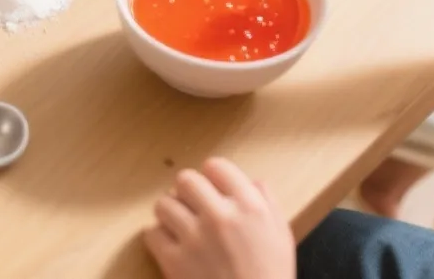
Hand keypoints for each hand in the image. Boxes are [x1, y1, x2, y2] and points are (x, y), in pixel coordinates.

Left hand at [143, 159, 294, 278]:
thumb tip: (251, 181)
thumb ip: (267, 203)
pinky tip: (173, 246)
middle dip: (188, 192)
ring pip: (163, 203)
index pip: (216, 165)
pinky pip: (151, 232)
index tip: (213, 189)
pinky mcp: (173, 260)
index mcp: (250, 207)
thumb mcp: (282, 237)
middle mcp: (220, 216)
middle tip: (194, 208)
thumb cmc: (269, 276)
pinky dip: (159, 239)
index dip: (213, 177)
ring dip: (171, 213)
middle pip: (185, 179)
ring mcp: (194, 237)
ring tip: (181, 227)